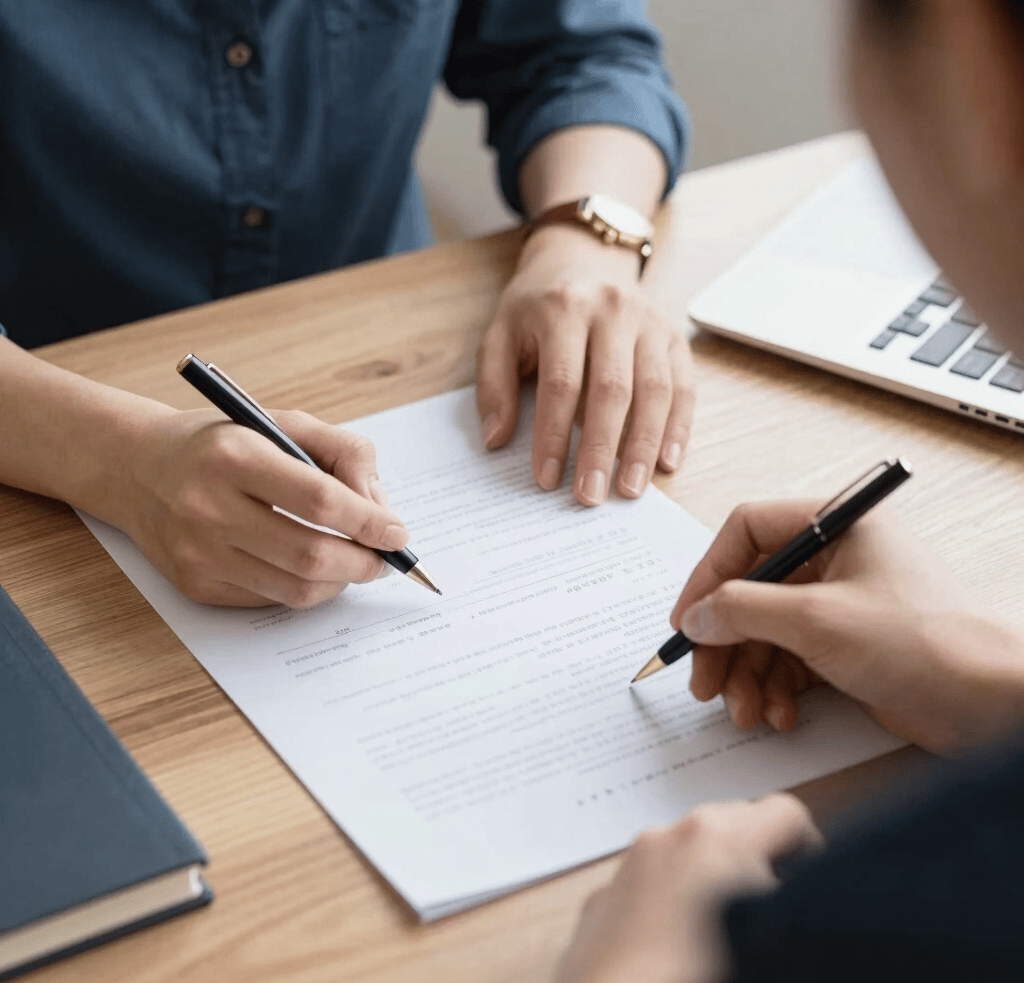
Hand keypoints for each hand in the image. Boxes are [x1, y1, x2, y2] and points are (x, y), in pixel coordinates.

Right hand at [118, 408, 408, 606]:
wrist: (140, 468)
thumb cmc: (226, 443)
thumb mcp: (284, 423)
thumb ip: (343, 453)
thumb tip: (380, 509)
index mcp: (234, 456)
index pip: (319, 500)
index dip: (368, 521)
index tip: (397, 532)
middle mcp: (208, 506)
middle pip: (310, 553)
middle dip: (363, 562)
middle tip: (383, 559)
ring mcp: (198, 552)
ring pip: (295, 588)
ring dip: (340, 581)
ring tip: (354, 563)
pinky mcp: (195, 584)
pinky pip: (270, 599)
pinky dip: (304, 587)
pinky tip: (310, 567)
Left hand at [476, 224, 693, 505]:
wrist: (583, 257)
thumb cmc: (537, 306)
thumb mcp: (500, 333)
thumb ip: (494, 385)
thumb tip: (496, 439)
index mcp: (564, 310)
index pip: (562, 383)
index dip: (555, 435)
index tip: (547, 479)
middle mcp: (613, 311)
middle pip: (613, 390)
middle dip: (602, 449)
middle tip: (591, 497)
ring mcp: (650, 323)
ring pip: (655, 391)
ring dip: (644, 446)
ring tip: (632, 490)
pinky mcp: (673, 336)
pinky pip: (684, 386)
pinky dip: (678, 427)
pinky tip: (667, 462)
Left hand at [554, 795, 821, 982]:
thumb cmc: (693, 977)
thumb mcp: (763, 938)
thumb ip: (784, 907)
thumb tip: (797, 901)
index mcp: (716, 839)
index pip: (785, 814)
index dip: (808, 851)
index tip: (808, 889)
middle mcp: (668, 837)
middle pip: (734, 820)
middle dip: (759, 857)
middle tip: (772, 913)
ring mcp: (629, 864)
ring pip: (688, 847)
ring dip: (713, 875)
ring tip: (726, 931)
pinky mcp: (603, 897)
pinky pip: (652, 878)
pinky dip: (672, 897)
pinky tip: (680, 946)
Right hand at [671, 501, 1023, 754]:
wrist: (993, 707)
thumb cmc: (924, 643)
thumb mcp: (816, 619)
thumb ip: (743, 610)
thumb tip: (697, 615)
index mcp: (837, 524)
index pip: (748, 532)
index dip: (709, 575)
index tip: (686, 619)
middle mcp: (837, 559)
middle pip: (752, 590)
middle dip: (726, 641)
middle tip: (704, 681)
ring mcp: (842, 604)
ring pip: (767, 631)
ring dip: (748, 674)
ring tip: (745, 711)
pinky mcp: (848, 646)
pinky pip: (791, 660)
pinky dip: (777, 689)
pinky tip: (780, 715)